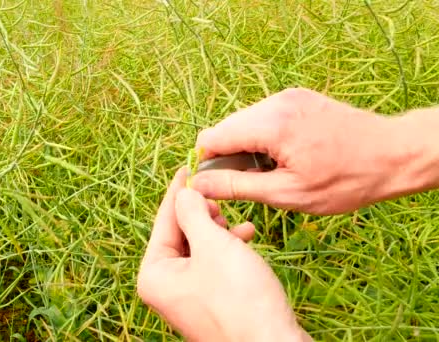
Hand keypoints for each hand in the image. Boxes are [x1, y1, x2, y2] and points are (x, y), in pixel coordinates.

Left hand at [137, 168, 310, 341]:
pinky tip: (246, 237)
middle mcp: (165, 287)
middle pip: (180, 234)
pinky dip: (227, 249)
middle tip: (220, 199)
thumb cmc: (239, 297)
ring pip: (199, 248)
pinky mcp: (211, 301)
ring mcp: (187, 297)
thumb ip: (193, 213)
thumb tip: (184, 192)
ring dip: (218, 230)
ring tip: (237, 224)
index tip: (189, 168)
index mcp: (153, 274)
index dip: (178, 193)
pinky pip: (212, 264)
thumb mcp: (213, 245)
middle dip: (202, 214)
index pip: (163, 222)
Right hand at [192, 87, 405, 214]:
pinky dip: (264, 137)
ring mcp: (289, 96)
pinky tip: (284, 156)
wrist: (393, 155)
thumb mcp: (288, 193)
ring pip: (245, 122)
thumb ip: (237, 186)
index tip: (218, 185)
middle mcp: (276, 102)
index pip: (212, 137)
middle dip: (228, 156)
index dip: (207, 164)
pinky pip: (264, 116)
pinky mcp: (299, 97)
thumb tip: (199, 185)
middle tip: (251, 183)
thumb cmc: (345, 180)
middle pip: (227, 128)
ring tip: (272, 171)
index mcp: (270, 125)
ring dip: (247, 147)